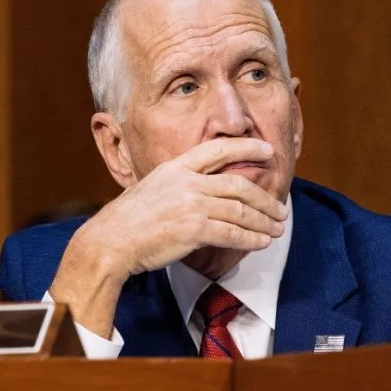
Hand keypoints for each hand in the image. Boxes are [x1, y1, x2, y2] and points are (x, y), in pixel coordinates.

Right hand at [49, 138, 287, 337]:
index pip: (218, 149)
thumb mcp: (154, 187)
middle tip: (280, 209)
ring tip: (277, 229)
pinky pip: (232, 233)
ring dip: (263, 222)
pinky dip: (251, 239)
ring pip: (240, 211)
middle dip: (264, 199)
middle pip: (238, 184)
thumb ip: (181, 184)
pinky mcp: (193, 229)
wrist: (111, 240)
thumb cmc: (130, 220)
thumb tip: (206, 191)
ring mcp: (191, 205)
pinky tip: (261, 242)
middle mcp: (187, 182)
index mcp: (177, 167)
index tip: (267, 151)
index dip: (246, 148)